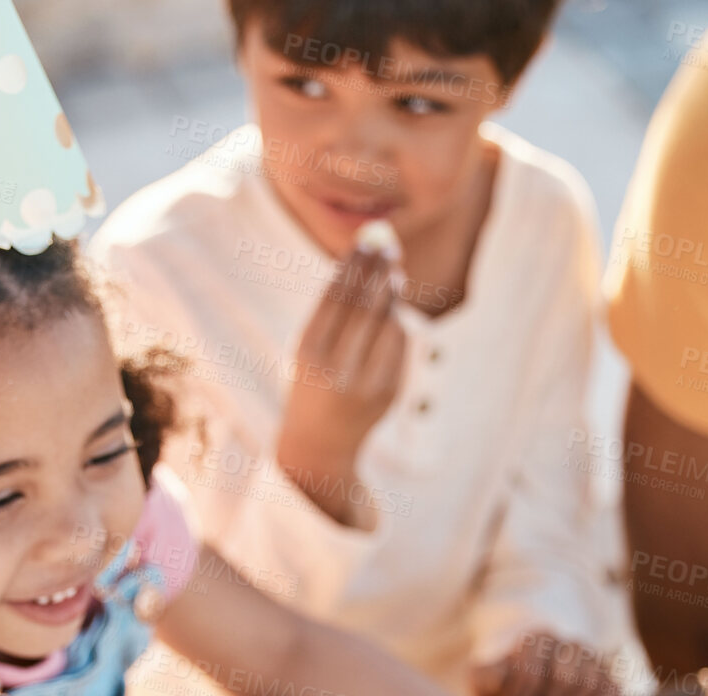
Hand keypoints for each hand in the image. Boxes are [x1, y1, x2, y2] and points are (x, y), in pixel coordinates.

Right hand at [274, 249, 406, 525]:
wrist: (319, 444)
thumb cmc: (312, 384)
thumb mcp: (310, 349)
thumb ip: (335, 312)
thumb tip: (375, 263)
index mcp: (308, 352)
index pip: (336, 297)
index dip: (353, 264)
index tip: (366, 240)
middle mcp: (335, 367)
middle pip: (363, 305)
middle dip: (377, 270)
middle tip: (387, 244)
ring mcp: (365, 381)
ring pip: (387, 323)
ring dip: (391, 293)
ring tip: (392, 271)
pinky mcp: (388, 391)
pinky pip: (398, 346)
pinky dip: (397, 322)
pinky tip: (393, 308)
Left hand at [471, 634, 620, 695]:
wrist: (524, 673)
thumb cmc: (500, 682)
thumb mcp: (482, 678)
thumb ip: (485, 679)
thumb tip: (502, 684)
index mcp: (534, 639)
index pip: (532, 671)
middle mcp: (566, 644)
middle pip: (565, 678)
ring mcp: (591, 659)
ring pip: (591, 682)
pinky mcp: (607, 676)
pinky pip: (612, 689)